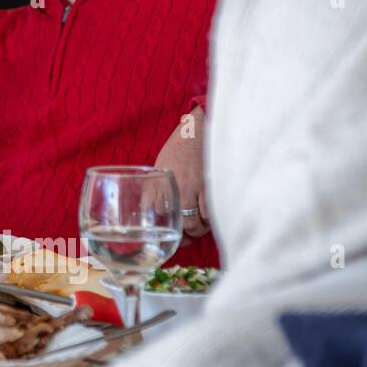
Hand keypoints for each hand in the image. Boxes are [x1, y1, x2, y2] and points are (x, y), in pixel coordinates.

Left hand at [154, 106, 209, 236]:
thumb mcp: (159, 167)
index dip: (167, 229)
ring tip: (203, 227)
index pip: (157, 215)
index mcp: (157, 184)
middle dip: (185, 234)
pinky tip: (212, 216)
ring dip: (199, 229)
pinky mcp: (207, 187)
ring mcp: (189, 188)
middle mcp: (170, 189)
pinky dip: (211, 220)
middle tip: (192, 236)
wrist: (197, 130)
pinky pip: (208, 214)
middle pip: (176, 224)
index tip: (175, 235)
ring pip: (193, 223)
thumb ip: (155, 188)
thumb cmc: (179, 148)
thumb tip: (154, 209)